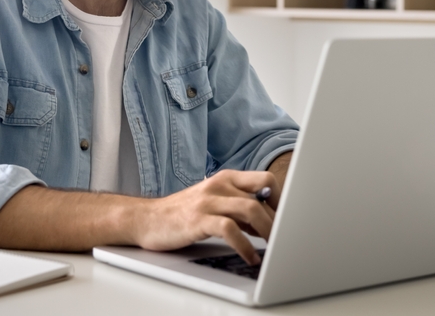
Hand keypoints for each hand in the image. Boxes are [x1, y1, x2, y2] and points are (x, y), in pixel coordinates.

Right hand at [132, 170, 278, 264]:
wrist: (146, 219)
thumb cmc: (183, 214)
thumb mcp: (215, 204)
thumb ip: (240, 210)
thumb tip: (269, 223)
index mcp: (226, 178)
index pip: (265, 180)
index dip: (281, 200)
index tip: (287, 221)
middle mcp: (219, 185)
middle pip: (262, 195)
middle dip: (277, 220)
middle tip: (283, 239)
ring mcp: (208, 201)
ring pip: (250, 208)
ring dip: (267, 231)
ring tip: (273, 248)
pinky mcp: (198, 219)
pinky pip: (230, 229)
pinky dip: (245, 245)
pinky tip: (250, 256)